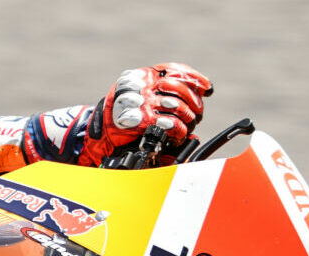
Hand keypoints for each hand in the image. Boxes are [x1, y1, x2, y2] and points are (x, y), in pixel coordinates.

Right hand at [78, 63, 213, 166]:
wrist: (100, 132)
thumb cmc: (125, 115)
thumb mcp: (142, 95)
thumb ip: (162, 89)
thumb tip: (198, 90)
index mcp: (144, 75)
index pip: (174, 69)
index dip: (194, 78)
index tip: (207, 87)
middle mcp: (142, 85)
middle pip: (178, 86)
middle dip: (193, 100)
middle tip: (198, 111)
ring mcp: (141, 102)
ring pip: (176, 104)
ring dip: (188, 116)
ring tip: (189, 123)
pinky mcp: (141, 120)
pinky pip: (169, 122)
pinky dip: (179, 129)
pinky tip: (180, 132)